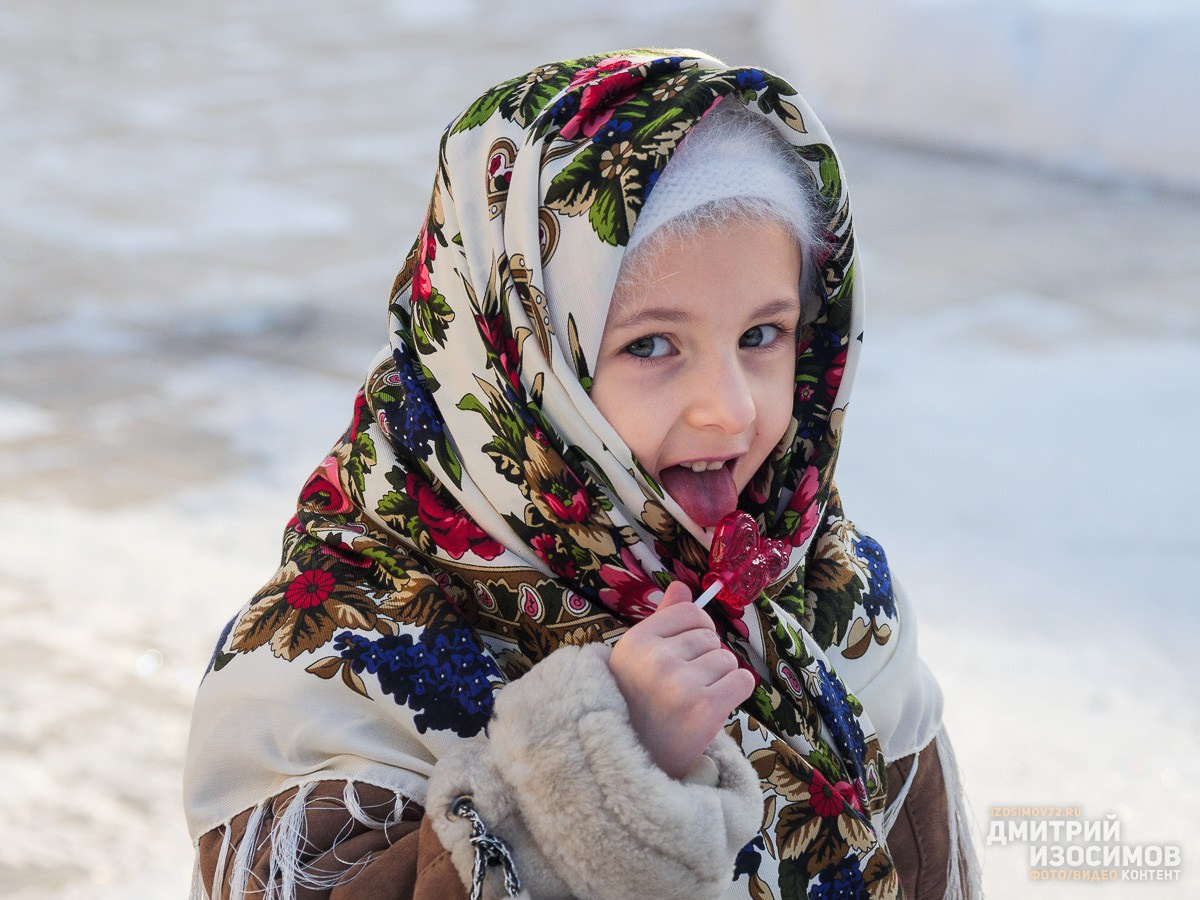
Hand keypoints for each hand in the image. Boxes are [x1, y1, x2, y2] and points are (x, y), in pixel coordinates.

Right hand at [608, 581, 755, 778]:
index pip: (690, 613)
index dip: (696, 631)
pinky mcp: (705, 708)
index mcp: (636, 642)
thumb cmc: (638, 704)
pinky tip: (714, 706)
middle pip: (711, 638)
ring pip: (728, 661)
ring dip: (720, 679)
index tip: (686, 652)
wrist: (633, 763)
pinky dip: (735, 693)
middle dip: (706, 659)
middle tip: (682, 687)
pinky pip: (743, 681)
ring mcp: (681, 684)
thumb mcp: (638, 658)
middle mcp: (657, 659)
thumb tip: (682, 587)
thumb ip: (662, 620)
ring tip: (693, 699)